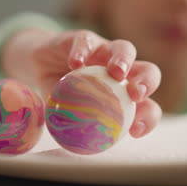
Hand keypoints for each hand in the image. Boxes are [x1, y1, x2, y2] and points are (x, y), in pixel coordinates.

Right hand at [32, 30, 161, 137]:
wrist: (38, 65)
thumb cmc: (60, 94)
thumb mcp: (69, 113)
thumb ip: (77, 126)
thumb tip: (77, 146)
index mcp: (123, 93)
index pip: (147, 105)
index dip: (148, 117)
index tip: (135, 130)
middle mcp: (119, 71)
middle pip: (147, 71)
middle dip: (147, 82)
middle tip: (135, 95)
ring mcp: (103, 51)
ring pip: (124, 49)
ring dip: (123, 60)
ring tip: (116, 73)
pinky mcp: (83, 39)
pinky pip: (86, 42)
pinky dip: (83, 51)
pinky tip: (75, 63)